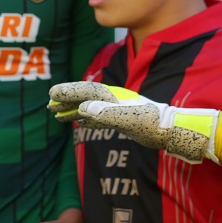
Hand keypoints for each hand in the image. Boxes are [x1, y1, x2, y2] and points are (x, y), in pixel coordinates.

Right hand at [48, 81, 218, 163]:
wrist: (173, 131)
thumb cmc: (153, 125)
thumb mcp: (129, 120)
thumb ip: (106, 113)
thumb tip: (83, 107)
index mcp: (114, 97)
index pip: (87, 91)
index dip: (69, 92)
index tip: (52, 94)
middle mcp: (114, 100)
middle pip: (86, 97)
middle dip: (67, 99)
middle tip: (49, 104)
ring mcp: (118, 109)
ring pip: (90, 106)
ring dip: (73, 109)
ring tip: (57, 114)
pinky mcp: (123, 119)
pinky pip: (99, 116)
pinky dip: (86, 118)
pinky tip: (79, 122)